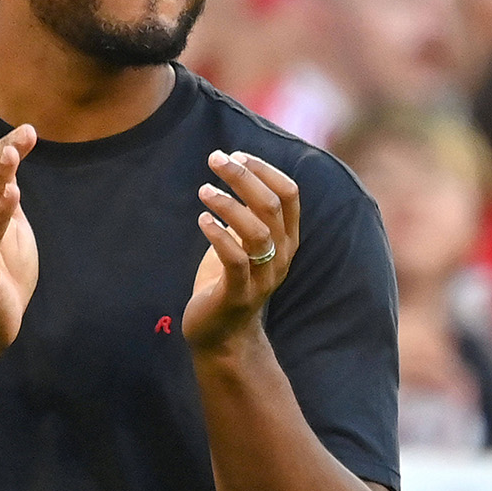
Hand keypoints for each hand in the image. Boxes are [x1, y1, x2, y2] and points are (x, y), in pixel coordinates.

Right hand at [0, 125, 38, 351]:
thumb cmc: (3, 275)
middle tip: (25, 134)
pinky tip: (13, 193)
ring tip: (14, 154)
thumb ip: (8, 202)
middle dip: (2, 154)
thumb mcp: (12, 230)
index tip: (29, 129)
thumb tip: (13, 168)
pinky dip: (0, 213)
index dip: (4, 148)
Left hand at [184, 150, 298, 352]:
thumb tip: (235, 167)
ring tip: (204, 190)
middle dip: (243, 177)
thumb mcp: (242, 240)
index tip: (237, 154)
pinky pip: (235, 260)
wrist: (222, 336)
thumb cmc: (229, 280)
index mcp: (286, 239)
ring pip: (257, 232)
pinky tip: (202, 219)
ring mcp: (262, 277)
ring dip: (228, 204)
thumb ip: (246, 211)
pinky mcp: (239, 295)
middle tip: (215, 159)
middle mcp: (281, 256)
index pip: (289, 194)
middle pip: (271, 206)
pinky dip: (218, 235)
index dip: (265, 169)